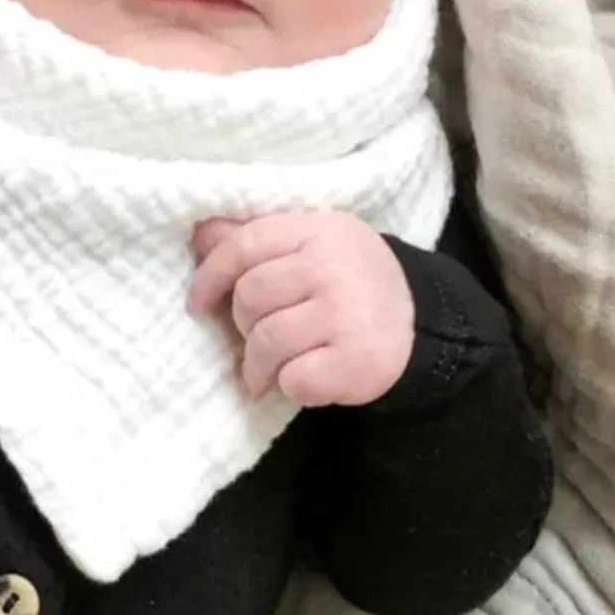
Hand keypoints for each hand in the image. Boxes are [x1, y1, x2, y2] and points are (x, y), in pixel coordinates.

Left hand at [188, 210, 413, 406]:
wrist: (417, 322)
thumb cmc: (343, 281)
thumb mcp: (306, 245)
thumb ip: (254, 240)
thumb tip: (198, 234)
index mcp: (316, 229)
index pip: (244, 245)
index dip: (211, 277)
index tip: (197, 304)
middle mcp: (334, 266)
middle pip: (250, 297)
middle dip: (242, 324)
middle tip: (256, 338)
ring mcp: (349, 313)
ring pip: (268, 341)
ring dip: (259, 365)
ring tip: (266, 371)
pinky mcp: (360, 360)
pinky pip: (296, 379)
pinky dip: (291, 385)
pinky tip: (305, 378)